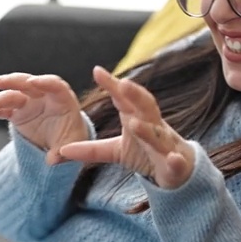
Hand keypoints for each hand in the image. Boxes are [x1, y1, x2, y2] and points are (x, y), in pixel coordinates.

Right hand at [0, 73, 87, 164]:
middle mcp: (43, 96)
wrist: (61, 140)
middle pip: (27, 84)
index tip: (32, 81)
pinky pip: (1, 109)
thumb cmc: (70, 137)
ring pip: (11, 95)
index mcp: (62, 100)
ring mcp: (28, 102)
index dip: (44, 82)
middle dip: (11, 81)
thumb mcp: (71, 145)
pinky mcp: (17, 111)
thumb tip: (53, 160)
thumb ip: (63, 151)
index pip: (55, 85)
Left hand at [58, 66, 194, 188]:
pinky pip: (177, 162)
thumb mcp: (115, 151)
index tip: (97, 71)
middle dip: (136, 95)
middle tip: (123, 84)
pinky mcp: (176, 164)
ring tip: (135, 124)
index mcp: (137, 118)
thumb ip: (91, 149)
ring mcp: (166, 144)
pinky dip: (176, 160)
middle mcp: (153, 126)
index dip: (113, 85)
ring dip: (148, 130)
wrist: (178, 170)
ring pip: (158, 135)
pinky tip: (173, 160)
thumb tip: (62, 149)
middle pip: (146, 107)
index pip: (124, 99)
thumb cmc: (145, 153)